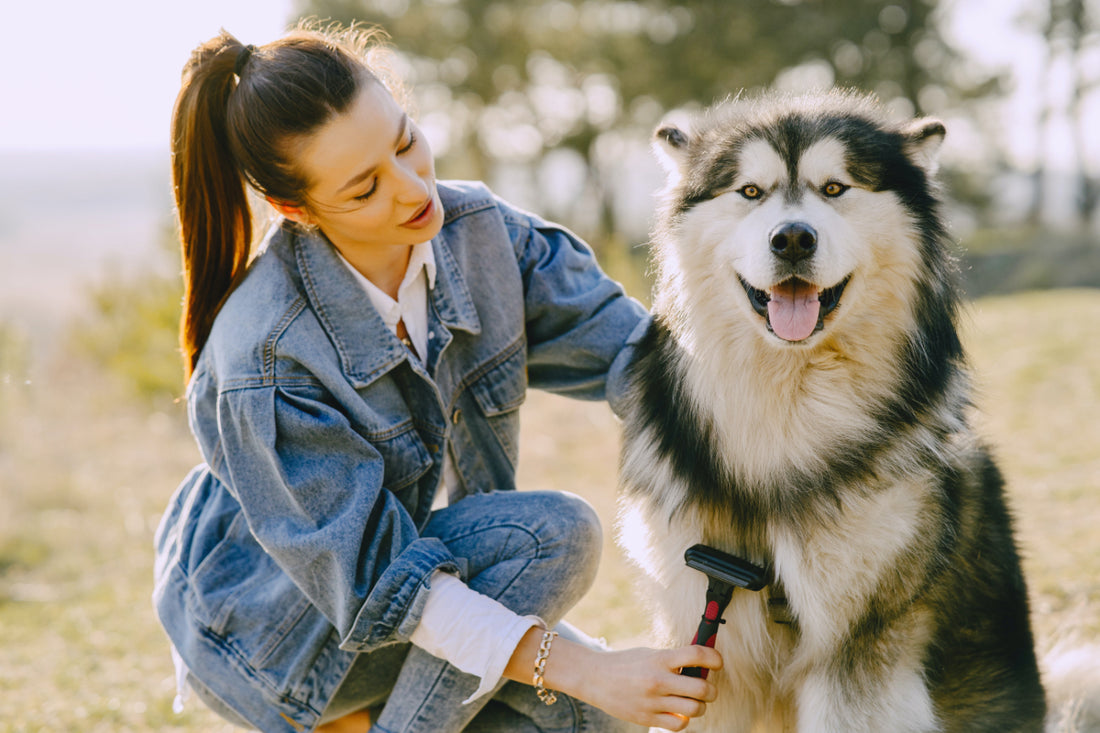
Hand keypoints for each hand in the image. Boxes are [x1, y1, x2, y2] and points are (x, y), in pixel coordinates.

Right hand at [504, 629, 721, 730]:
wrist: (594, 678)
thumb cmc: (625, 663)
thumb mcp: (649, 653)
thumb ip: (673, 659)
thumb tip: (702, 664)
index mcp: (660, 658)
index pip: (697, 655)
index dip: (715, 658)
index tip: (717, 662)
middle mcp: (658, 680)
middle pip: (702, 688)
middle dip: (711, 690)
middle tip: (707, 688)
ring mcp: (653, 701)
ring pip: (695, 710)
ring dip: (700, 706)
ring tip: (692, 701)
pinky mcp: (647, 718)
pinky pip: (678, 725)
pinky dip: (683, 720)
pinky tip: (678, 712)